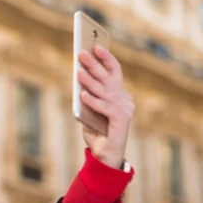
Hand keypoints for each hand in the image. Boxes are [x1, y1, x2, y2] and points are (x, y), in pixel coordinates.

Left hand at [78, 46, 134, 168]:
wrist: (106, 156)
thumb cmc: (97, 132)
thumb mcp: (90, 110)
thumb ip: (88, 96)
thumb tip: (78, 78)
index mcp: (120, 95)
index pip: (115, 72)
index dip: (106, 58)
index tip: (95, 46)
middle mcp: (125, 100)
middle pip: (108, 78)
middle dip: (94, 64)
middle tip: (81, 54)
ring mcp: (125, 110)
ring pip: (104, 91)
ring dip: (89, 80)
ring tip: (78, 71)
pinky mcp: (121, 121)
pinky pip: (104, 108)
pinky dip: (92, 101)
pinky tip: (81, 95)